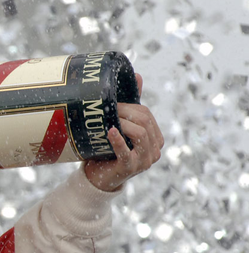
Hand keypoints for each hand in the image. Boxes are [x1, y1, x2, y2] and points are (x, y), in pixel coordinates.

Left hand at [83, 74, 163, 191]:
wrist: (97, 177)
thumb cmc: (108, 149)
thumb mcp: (122, 126)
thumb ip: (132, 105)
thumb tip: (138, 75)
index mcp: (155, 138)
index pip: (146, 115)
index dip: (129, 107)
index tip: (111, 104)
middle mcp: (155, 150)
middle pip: (145, 122)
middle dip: (125, 113)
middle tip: (107, 109)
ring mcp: (145, 160)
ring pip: (140, 133)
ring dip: (122, 124)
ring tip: (107, 120)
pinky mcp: (131, 168)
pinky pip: (127, 152)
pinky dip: (118, 140)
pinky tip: (110, 132)